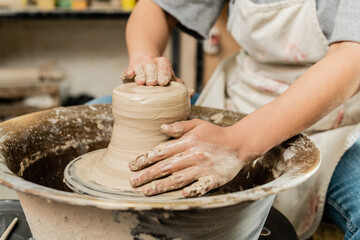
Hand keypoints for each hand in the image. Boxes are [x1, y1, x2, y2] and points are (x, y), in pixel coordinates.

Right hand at [122, 55, 182, 85]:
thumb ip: (180, 86)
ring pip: (140, 68)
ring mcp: (140, 66)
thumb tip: (190, 93)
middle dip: (152, 75)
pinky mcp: (130, 70)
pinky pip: (128, 71)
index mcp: (163, 64)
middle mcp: (151, 63)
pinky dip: (128, 73)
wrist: (145, 62)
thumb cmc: (160, 75)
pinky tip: (128, 75)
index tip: (164, 82)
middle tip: (152, 83)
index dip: (164, 74)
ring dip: (140, 75)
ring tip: (140, 82)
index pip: (164, 67)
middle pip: (151, 67)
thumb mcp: (171, 78)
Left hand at [128, 119, 249, 196]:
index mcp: (188, 142)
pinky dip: (190, 191)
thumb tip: (162, 127)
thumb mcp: (198, 124)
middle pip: (166, 167)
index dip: (145, 158)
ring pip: (178, 179)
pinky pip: (200, 187)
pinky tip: (180, 195)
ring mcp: (203, 168)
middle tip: (132, 182)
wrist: (240, 143)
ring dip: (161, 186)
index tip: (132, 165)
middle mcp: (193, 155)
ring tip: (146, 191)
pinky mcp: (213, 178)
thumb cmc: (215, 133)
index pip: (162, 151)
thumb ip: (180, 126)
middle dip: (147, 175)